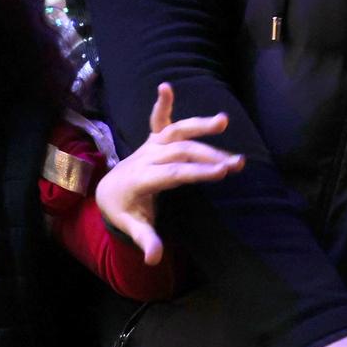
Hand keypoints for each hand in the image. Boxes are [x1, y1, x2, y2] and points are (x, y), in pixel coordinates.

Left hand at [96, 82, 241, 264]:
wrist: (107, 192)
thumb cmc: (124, 210)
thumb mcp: (132, 227)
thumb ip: (145, 240)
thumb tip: (154, 259)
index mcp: (142, 179)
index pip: (174, 174)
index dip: (199, 172)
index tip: (224, 171)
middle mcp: (145, 157)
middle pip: (180, 151)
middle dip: (209, 155)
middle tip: (238, 163)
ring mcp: (148, 146)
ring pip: (174, 131)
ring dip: (198, 125)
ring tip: (223, 121)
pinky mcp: (151, 139)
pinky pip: (157, 119)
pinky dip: (162, 103)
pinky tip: (165, 87)